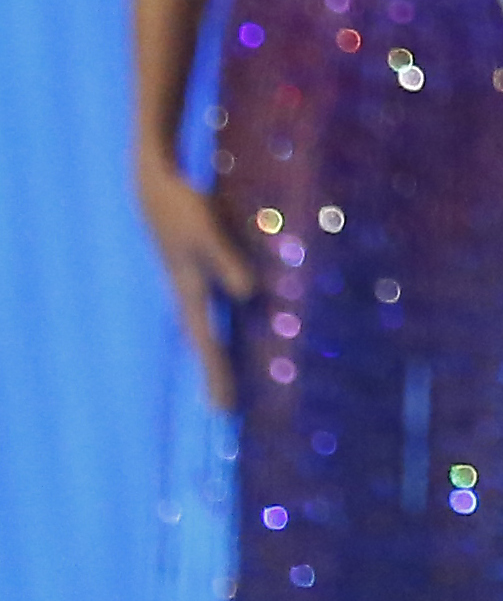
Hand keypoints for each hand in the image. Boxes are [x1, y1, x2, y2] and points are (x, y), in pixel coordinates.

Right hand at [135, 156, 257, 408]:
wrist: (156, 190)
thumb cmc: (182, 210)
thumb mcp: (207, 233)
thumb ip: (227, 261)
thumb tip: (248, 295)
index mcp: (188, 293)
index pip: (205, 342)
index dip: (216, 373)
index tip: (222, 406)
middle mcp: (188, 296)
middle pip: (204, 343)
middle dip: (215, 375)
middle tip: (223, 410)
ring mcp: (189, 287)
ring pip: (205, 330)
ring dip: (216, 356)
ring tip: (221, 385)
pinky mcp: (195, 275)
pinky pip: (209, 312)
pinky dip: (218, 331)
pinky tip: (227, 336)